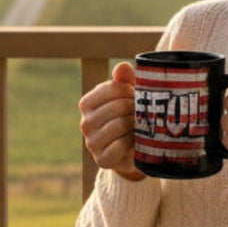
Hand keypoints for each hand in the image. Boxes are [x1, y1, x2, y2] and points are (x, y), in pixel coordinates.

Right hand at [79, 60, 144, 179]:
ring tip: (141, 126)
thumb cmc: (130, 117)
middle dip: (136, 108)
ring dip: (136, 125)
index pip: (112, 88)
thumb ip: (125, 79)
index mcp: (87, 103)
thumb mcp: (129, 96)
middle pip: (118, 106)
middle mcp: (85, 123)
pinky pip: (120, 146)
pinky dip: (131, 142)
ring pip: (119, 125)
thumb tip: (122, 67)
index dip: (130, 90)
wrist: (133, 151)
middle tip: (142, 113)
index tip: (136, 97)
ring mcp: (92, 142)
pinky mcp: (102, 160)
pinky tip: (135, 142)